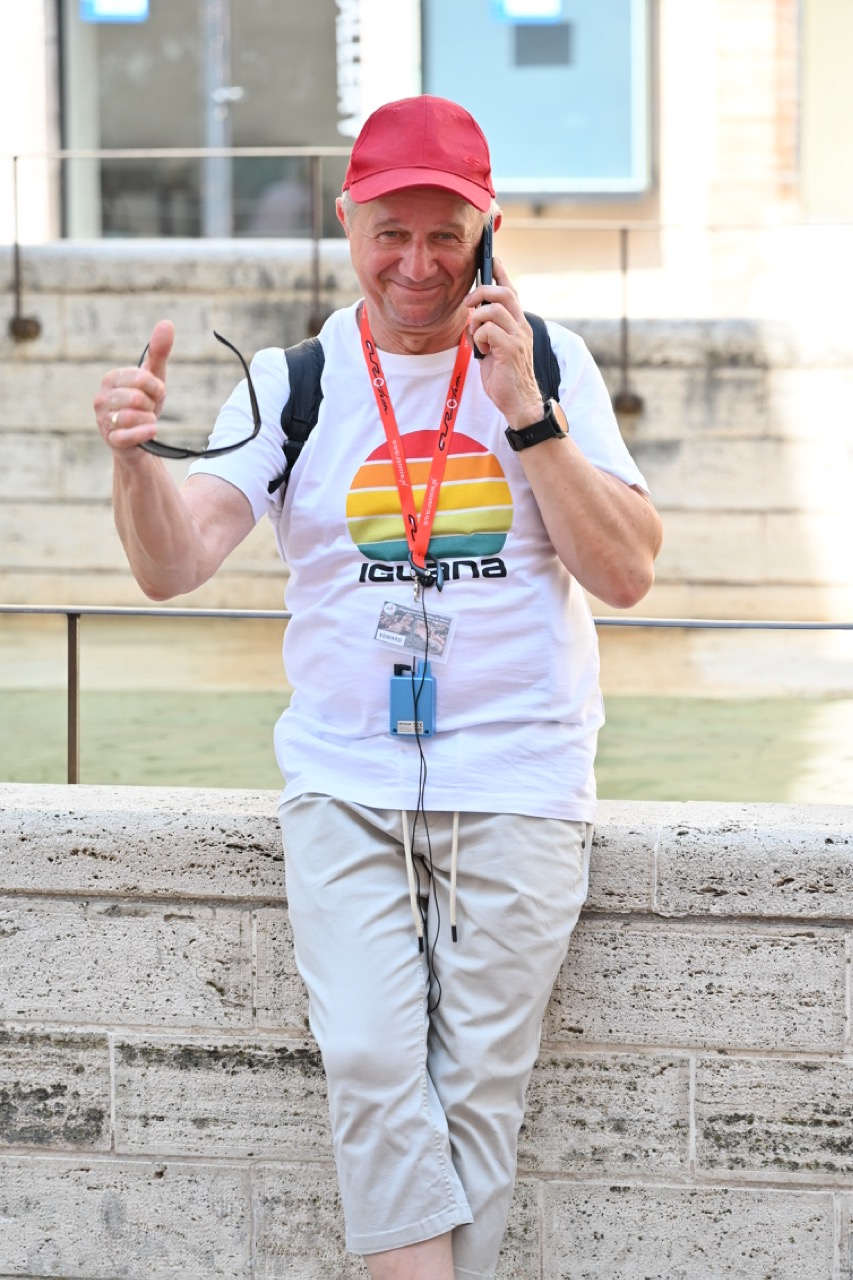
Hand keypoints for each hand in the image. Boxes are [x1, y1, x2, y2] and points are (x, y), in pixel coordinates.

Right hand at [93, 319, 174, 454]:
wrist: (142, 437)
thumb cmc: (146, 403)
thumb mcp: (154, 377)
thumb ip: (159, 351)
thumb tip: (167, 323)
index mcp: (110, 379)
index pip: (140, 378)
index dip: (155, 387)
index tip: (155, 392)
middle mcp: (101, 398)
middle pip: (137, 398)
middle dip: (151, 405)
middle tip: (148, 409)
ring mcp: (103, 420)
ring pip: (134, 416)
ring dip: (149, 419)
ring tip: (146, 420)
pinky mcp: (111, 440)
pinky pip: (130, 436)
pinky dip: (146, 433)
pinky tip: (151, 431)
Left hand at [465, 260, 542, 426]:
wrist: (519, 402)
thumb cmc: (506, 377)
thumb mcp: (495, 349)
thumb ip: (488, 331)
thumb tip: (472, 317)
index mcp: (518, 324)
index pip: (511, 291)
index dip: (501, 273)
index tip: (492, 258)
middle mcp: (521, 326)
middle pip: (503, 293)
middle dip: (481, 293)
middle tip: (468, 305)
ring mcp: (518, 336)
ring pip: (493, 309)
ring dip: (477, 321)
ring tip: (476, 337)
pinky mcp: (511, 348)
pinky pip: (488, 330)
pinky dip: (479, 337)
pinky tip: (483, 351)